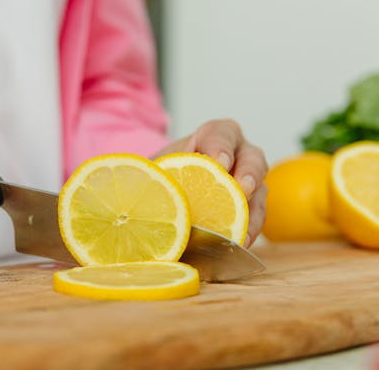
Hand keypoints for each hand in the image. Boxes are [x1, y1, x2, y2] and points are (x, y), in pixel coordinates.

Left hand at [153, 119, 267, 246]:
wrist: (169, 187)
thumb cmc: (164, 172)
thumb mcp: (153, 169)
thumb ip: (145, 177)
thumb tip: (117, 201)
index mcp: (213, 136)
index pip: (222, 133)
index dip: (221, 145)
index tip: (217, 162)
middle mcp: (238, 154)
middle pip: (253, 158)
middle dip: (249, 173)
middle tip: (241, 189)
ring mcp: (249, 181)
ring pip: (260, 191)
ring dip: (253, 211)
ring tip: (242, 231)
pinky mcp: (251, 206)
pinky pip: (257, 217)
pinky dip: (249, 231)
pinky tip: (239, 245)